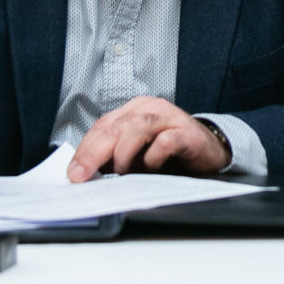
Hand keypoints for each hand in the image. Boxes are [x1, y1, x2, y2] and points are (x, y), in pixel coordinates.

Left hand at [68, 96, 229, 181]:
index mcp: (133, 110)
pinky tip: (153, 169)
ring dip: (124, 155)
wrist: (210, 152)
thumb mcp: (137, 154)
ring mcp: (169, 117)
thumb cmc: (170, 154)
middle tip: (82, 176)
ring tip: (124, 172)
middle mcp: (150, 108)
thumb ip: (114, 156)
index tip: (73, 173)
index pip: (102, 126)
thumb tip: (86, 173)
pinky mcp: (187, 132)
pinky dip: (154, 159)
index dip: (85, 150)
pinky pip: (164, 142)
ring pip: (136, 129)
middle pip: (114, 126)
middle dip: (94, 154)